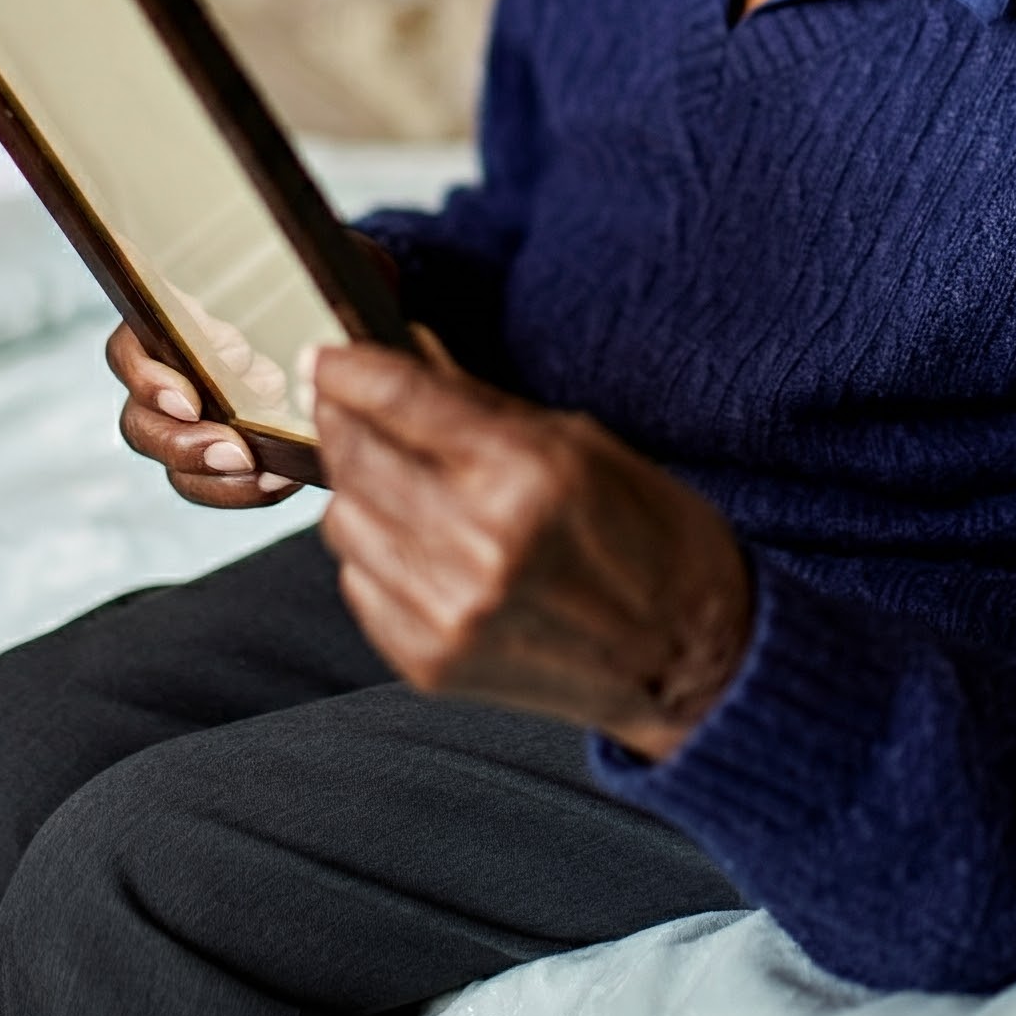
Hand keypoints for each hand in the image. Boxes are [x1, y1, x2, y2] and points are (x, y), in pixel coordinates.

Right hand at [107, 322, 301, 506]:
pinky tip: (279, 481)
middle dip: (186, 448)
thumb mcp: (235, 317)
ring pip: (175, 469)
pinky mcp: (206, 462)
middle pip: (143, 429)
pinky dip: (246, 490)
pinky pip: (214, 487)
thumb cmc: (247, 324)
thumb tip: (232, 361)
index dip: (151, 385)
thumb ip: (221, 336)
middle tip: (235, 454)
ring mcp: (176, 432)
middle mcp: (152, 392)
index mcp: (150, 339)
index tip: (190, 404)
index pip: (126, 357)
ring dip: (218, 481)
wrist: (276, 353)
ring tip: (264, 476)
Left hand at [313, 329, 753, 760]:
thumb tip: (404, 353)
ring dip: (361, 490)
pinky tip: (422, 544)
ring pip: (343, 522)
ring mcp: (449, 610)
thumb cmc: (651, 535)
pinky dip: (377, 554)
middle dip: (343, 419)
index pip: (399, 399)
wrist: (691, 658)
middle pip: (355, 457)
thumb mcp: (580, 442)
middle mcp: (480, 543)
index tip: (324, 354)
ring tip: (403, 481)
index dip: (348, 368)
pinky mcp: (429, 662)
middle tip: (344, 401)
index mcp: (528, 472)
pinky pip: (358, 584)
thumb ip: (478, 403)